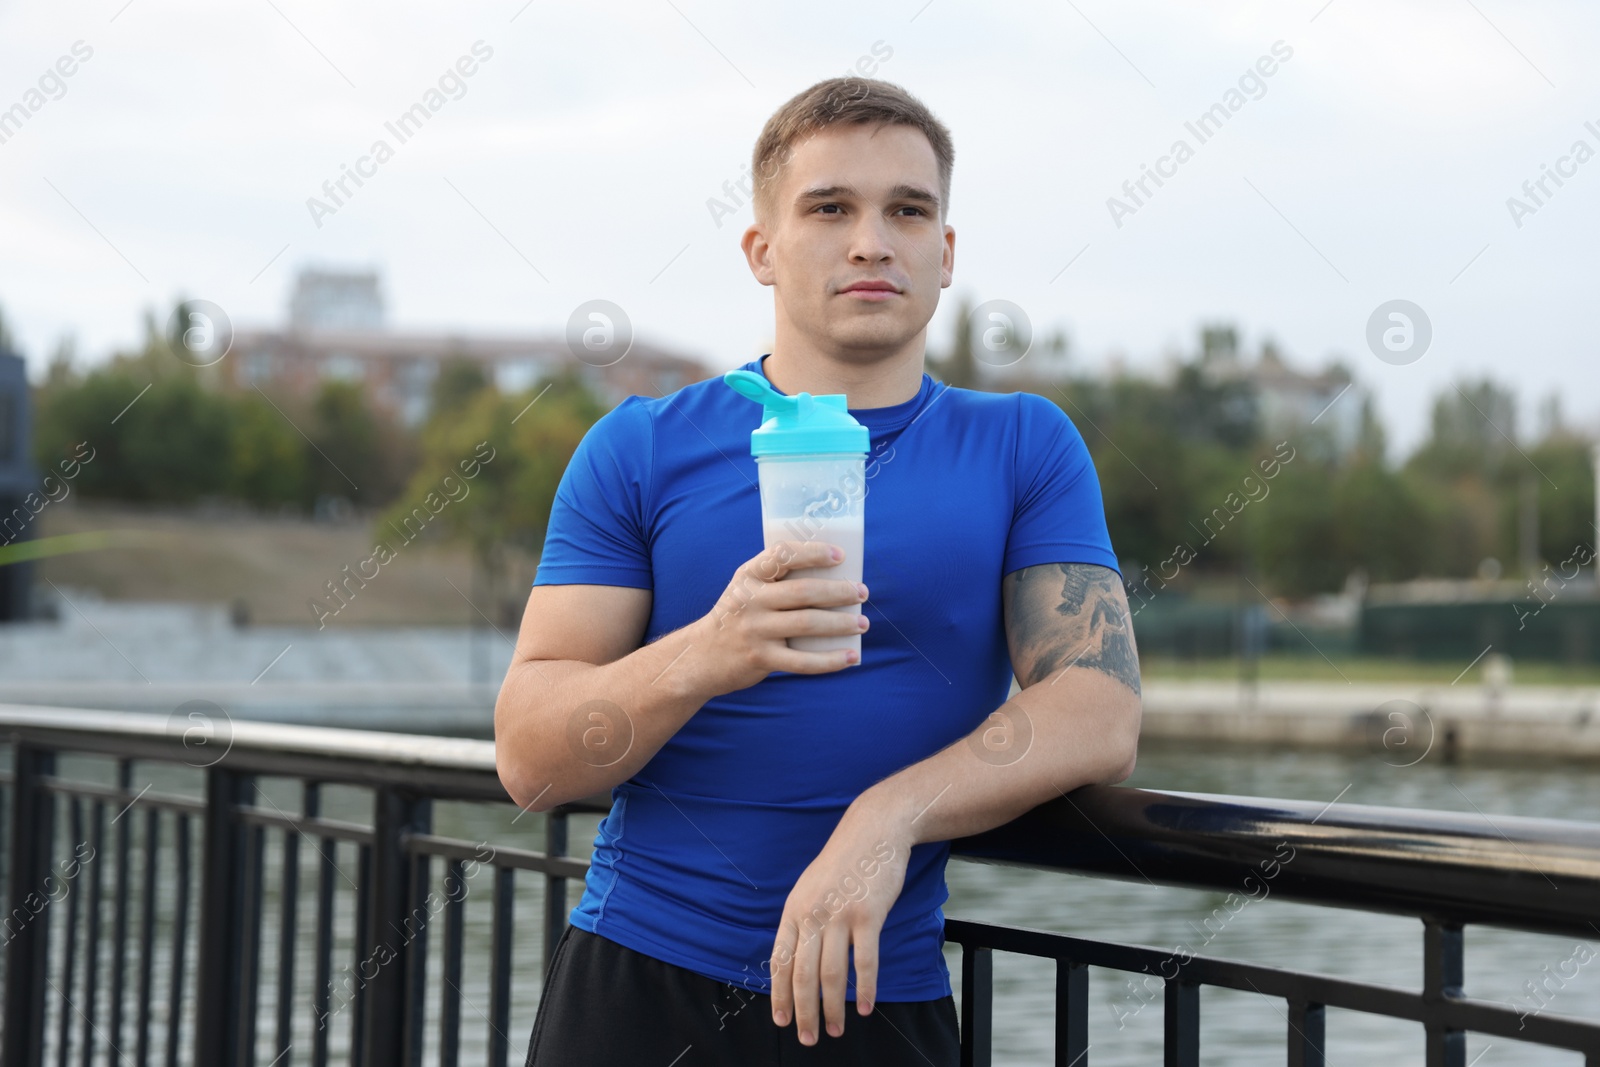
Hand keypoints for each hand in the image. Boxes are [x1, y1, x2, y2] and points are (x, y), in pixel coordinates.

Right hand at [690, 539, 868, 693]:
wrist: (701, 657)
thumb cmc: (738, 616)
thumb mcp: (746, 589)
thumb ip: (777, 580)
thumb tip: (834, 576)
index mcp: (748, 576)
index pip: (781, 555)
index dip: (813, 553)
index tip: (840, 555)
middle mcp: (750, 600)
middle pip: (803, 592)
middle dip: (839, 592)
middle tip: (862, 593)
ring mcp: (755, 630)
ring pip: (807, 624)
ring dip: (841, 623)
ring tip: (863, 623)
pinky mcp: (761, 659)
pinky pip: (802, 661)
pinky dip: (831, 660)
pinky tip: (851, 657)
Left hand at [769, 799, 910, 1044]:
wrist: (872, 831)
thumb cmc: (842, 863)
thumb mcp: (809, 888)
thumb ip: (802, 921)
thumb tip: (795, 959)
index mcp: (793, 910)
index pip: (780, 962)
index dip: (779, 996)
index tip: (782, 1020)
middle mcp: (812, 915)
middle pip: (803, 975)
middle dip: (805, 1012)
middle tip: (809, 1037)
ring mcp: (839, 915)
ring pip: (832, 974)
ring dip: (833, 1008)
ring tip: (835, 1029)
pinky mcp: (867, 916)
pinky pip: (864, 962)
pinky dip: (865, 989)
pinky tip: (864, 1006)